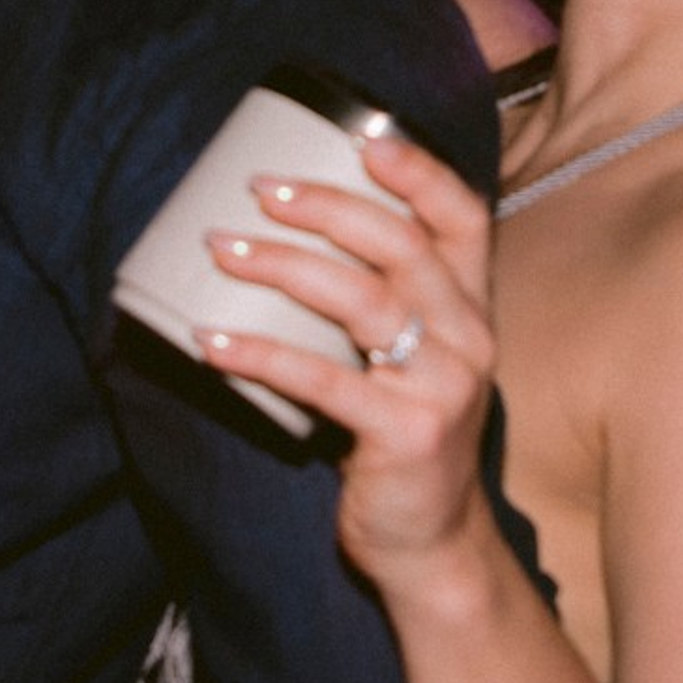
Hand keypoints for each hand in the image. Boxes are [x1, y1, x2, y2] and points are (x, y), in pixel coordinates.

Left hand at [196, 129, 496, 582]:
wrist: (432, 544)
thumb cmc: (402, 436)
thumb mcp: (413, 361)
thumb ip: (382, 304)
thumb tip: (283, 236)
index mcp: (472, 308)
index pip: (464, 217)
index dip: (419, 172)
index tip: (363, 138)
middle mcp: (469, 338)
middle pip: (401, 245)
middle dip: (325, 206)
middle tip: (258, 190)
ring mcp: (443, 386)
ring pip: (361, 300)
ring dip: (282, 265)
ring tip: (222, 249)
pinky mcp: (406, 433)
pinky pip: (322, 379)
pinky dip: (259, 355)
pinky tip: (210, 342)